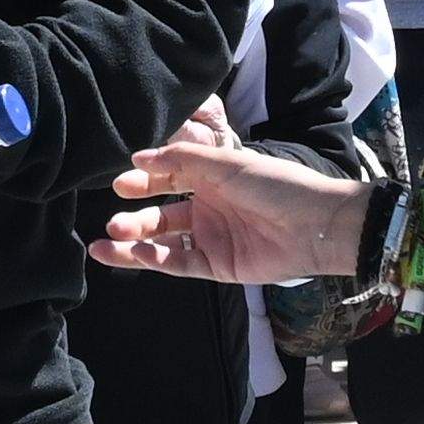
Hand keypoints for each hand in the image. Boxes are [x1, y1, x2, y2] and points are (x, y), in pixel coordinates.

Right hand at [96, 130, 369, 283]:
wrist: (316, 226)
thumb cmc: (277, 186)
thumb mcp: (228, 164)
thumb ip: (182, 160)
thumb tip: (139, 157)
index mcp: (213, 178)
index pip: (169, 178)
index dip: (144, 180)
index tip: (120, 182)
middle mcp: (209, 208)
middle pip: (162, 213)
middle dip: (135, 214)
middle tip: (113, 216)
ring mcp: (213, 238)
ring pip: (164, 241)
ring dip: (136, 240)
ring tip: (106, 240)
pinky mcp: (218, 265)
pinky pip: (180, 263)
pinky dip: (155, 258)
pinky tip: (135, 252)